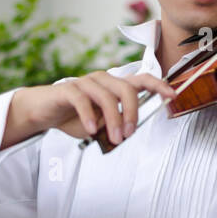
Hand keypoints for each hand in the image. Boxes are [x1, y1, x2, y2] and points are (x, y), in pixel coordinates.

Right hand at [7, 71, 176, 147]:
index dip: (159, 85)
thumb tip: (128, 133)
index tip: (172, 96)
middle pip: (127, 89)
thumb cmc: (75, 117)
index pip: (142, 80)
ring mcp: (85, 82)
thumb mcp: (101, 126)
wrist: (44, 112)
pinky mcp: (68, 89)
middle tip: (128, 135)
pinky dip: (90, 116)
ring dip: (113, 119)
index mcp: (114, 86)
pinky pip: (82, 100)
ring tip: (114, 138)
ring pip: (107, 96)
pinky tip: (92, 130)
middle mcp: (103, 80)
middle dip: (132, 113)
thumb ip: (115, 126)